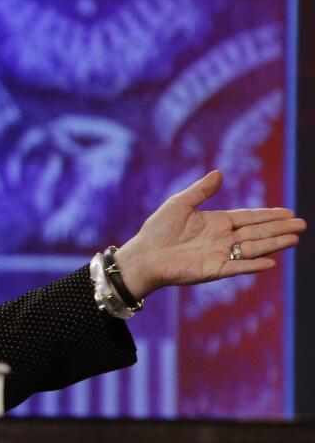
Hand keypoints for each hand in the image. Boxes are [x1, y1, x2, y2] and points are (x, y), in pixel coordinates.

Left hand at [114, 170, 305, 298]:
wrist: (143, 255)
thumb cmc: (158, 229)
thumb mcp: (180, 204)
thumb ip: (201, 190)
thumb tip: (220, 172)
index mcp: (216, 222)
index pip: (249, 217)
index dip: (268, 215)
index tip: (288, 212)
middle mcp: (222, 239)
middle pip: (257, 232)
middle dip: (279, 228)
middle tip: (302, 224)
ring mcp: (220, 255)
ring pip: (252, 248)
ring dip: (273, 244)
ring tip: (294, 238)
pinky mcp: (213, 270)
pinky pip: (237, 267)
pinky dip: (252, 264)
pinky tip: (270, 262)